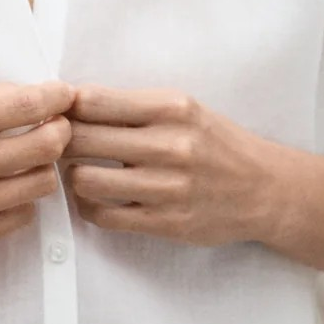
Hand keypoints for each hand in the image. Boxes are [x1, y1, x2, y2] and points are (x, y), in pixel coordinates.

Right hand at [0, 79, 75, 267]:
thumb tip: (27, 95)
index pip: (22, 105)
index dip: (54, 96)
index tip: (64, 93)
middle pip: (44, 145)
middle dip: (60, 131)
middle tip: (57, 128)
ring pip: (41, 182)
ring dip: (41, 168)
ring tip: (26, 161)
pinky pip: (22, 215)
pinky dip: (20, 199)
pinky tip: (1, 191)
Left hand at [59, 83, 273, 244]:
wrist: (265, 189)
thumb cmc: (216, 144)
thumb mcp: (183, 108)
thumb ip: (132, 106)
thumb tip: (70, 101)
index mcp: (171, 108)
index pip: (92, 101)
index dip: (65, 106)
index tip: (59, 112)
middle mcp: (169, 145)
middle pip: (81, 139)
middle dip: (60, 140)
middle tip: (58, 143)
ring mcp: (167, 187)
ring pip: (84, 180)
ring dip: (74, 175)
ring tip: (82, 170)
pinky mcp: (165, 222)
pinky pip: (103, 215)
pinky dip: (89, 206)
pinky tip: (97, 197)